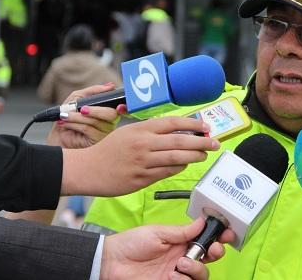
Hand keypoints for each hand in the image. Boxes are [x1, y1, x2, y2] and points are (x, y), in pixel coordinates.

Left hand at [46, 83, 120, 148]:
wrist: (57, 134)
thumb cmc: (68, 116)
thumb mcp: (78, 98)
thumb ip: (93, 91)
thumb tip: (110, 85)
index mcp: (109, 111)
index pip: (122, 108)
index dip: (124, 107)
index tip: (119, 106)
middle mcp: (110, 123)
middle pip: (111, 114)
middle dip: (95, 110)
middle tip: (81, 109)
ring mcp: (104, 134)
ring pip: (96, 121)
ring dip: (77, 117)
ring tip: (65, 116)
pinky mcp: (95, 142)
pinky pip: (88, 130)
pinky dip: (74, 124)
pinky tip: (65, 123)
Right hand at [61, 116, 219, 195]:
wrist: (87, 169)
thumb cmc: (109, 149)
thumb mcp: (128, 132)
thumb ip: (151, 131)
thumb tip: (178, 131)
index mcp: (141, 129)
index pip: (173, 123)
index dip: (192, 124)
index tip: (206, 126)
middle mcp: (143, 144)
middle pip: (180, 141)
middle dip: (201, 142)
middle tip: (214, 143)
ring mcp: (143, 162)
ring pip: (176, 158)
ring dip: (194, 156)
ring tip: (204, 155)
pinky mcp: (141, 179)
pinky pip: (166, 172)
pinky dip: (179, 167)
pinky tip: (185, 165)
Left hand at [101, 217, 235, 279]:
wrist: (110, 263)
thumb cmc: (130, 244)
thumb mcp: (158, 232)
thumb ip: (182, 231)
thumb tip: (203, 221)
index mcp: (180, 242)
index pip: (206, 240)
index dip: (218, 237)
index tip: (226, 235)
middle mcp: (182, 258)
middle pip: (210, 259)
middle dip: (216, 253)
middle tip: (211, 250)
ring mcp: (176, 274)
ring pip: (202, 275)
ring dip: (197, 269)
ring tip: (181, 264)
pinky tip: (172, 275)